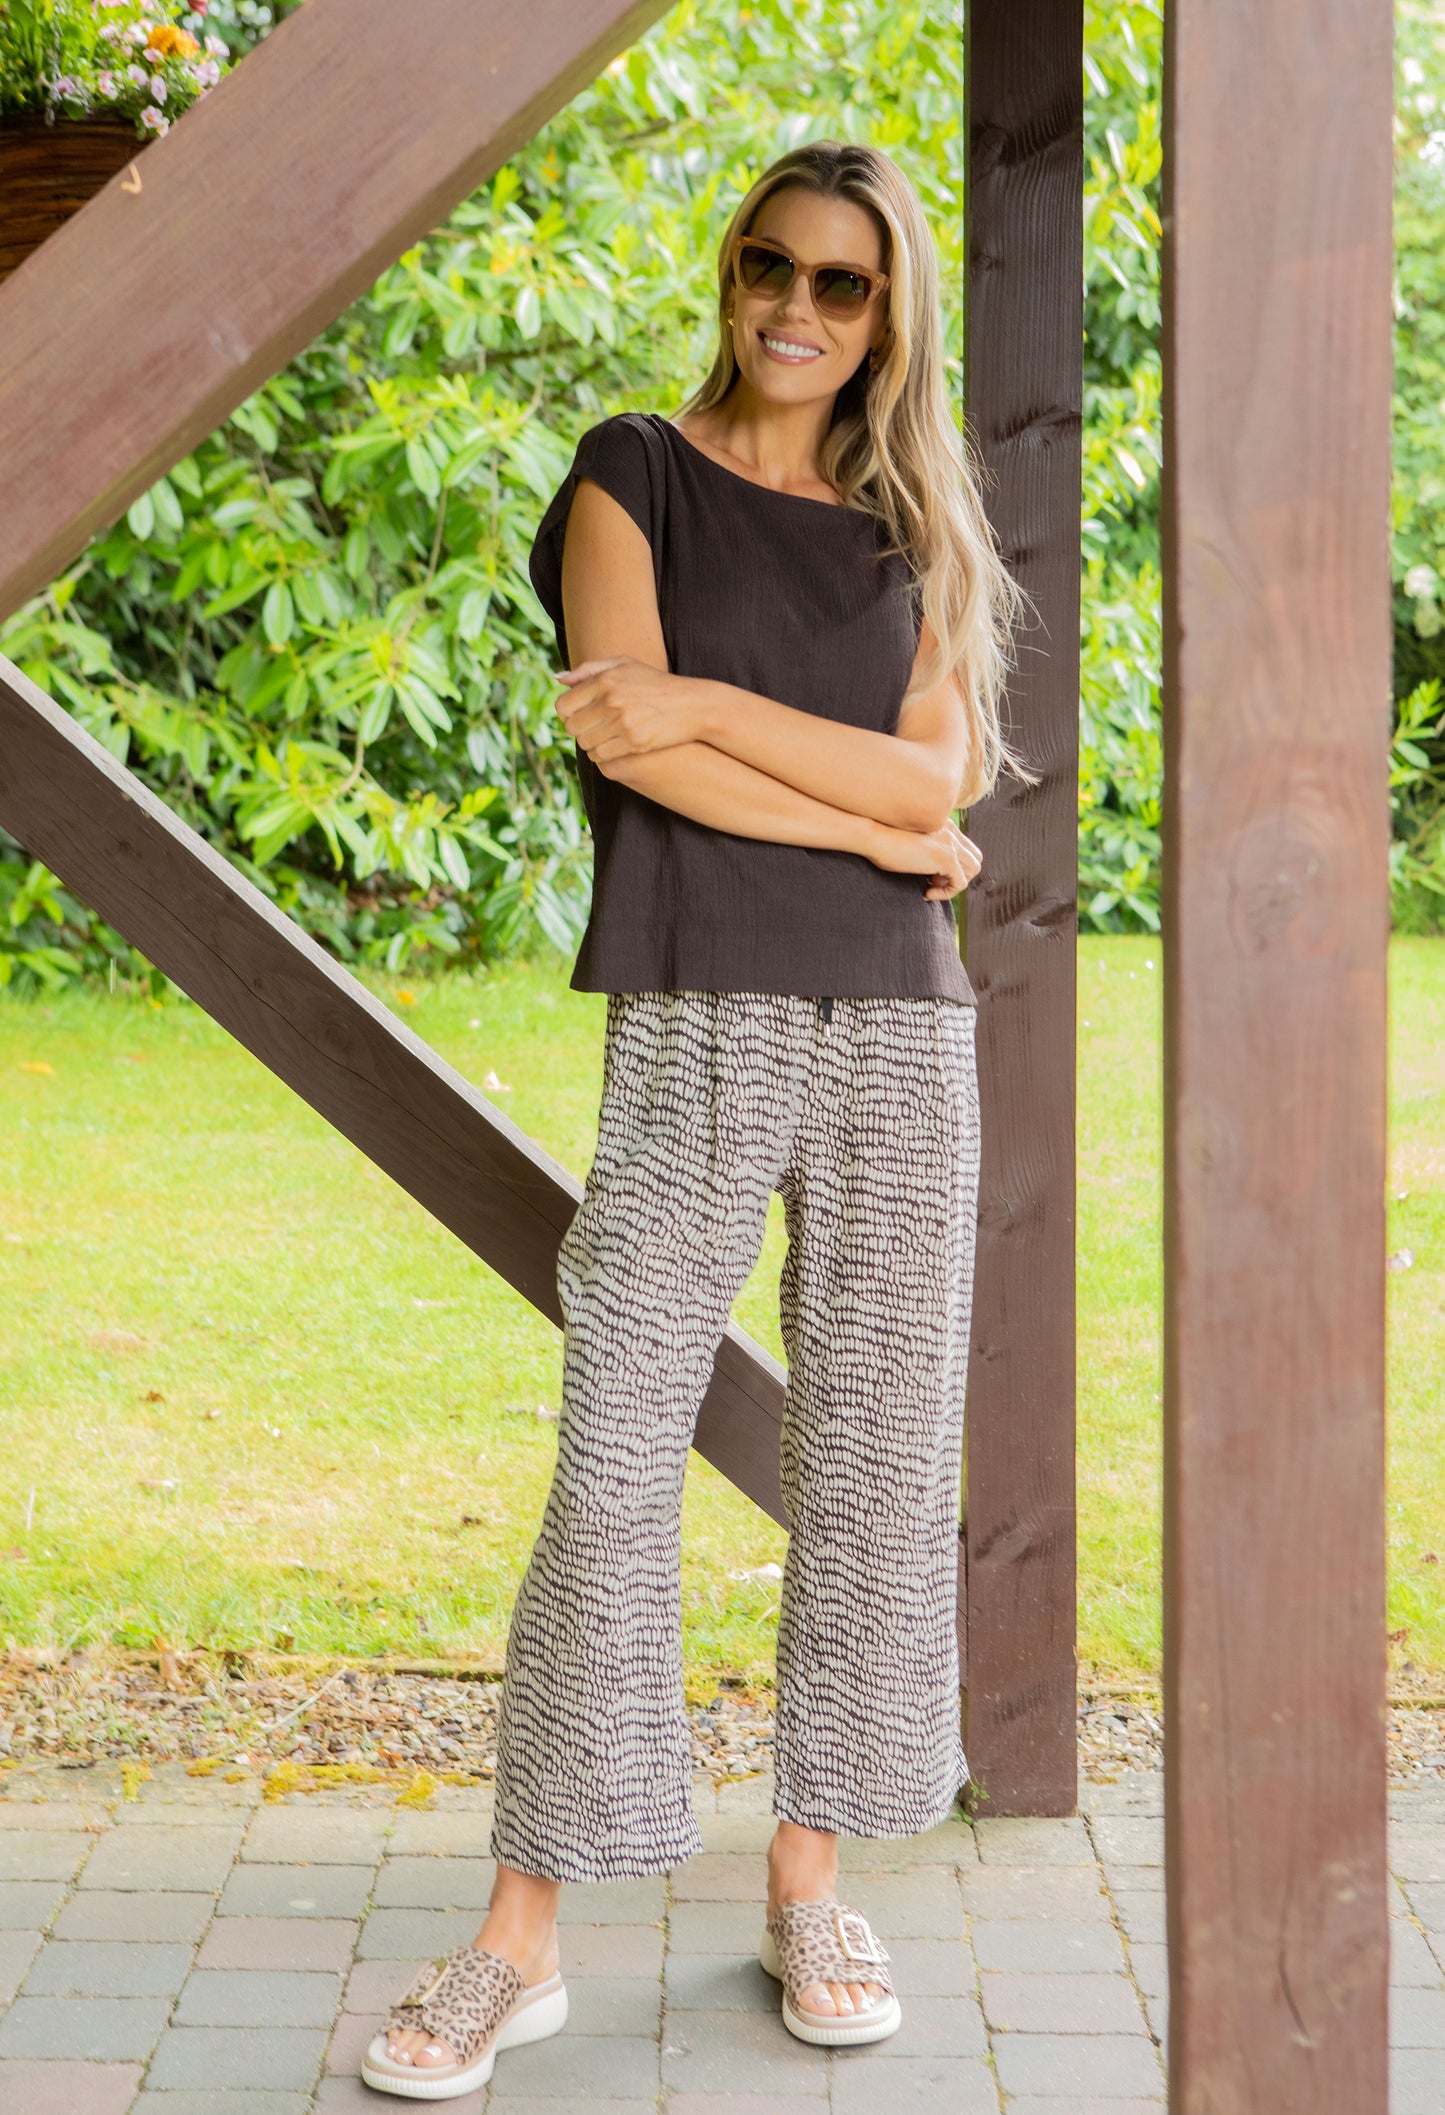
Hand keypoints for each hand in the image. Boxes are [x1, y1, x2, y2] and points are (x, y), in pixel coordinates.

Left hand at [554, 657, 700, 766]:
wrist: (693, 705)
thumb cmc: (656, 684)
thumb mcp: (625, 665)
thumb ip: (590, 669)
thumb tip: (558, 679)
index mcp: (605, 680)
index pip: (564, 705)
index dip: (567, 713)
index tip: (579, 715)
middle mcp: (611, 700)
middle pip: (572, 727)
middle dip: (578, 730)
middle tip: (592, 728)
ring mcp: (622, 722)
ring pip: (585, 743)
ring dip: (590, 743)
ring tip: (603, 737)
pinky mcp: (634, 742)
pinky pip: (601, 756)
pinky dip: (601, 754)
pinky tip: (612, 747)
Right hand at [865, 818, 981, 899]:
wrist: (873, 835)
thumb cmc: (880, 840)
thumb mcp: (909, 841)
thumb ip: (924, 848)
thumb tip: (926, 867)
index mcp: (944, 824)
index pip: (965, 847)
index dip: (953, 865)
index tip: (930, 874)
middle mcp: (951, 831)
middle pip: (975, 858)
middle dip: (959, 874)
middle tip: (933, 881)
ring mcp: (951, 844)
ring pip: (973, 870)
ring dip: (954, 883)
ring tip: (931, 887)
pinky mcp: (946, 858)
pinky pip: (960, 883)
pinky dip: (946, 893)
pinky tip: (927, 894)